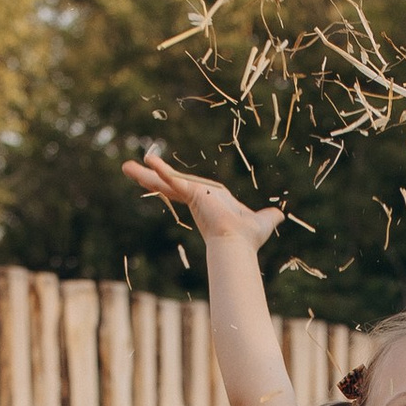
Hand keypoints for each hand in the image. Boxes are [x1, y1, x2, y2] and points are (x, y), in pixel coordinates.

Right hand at [124, 147, 283, 248]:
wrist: (240, 243)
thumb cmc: (248, 237)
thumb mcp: (263, 221)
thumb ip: (269, 217)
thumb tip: (280, 216)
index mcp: (208, 200)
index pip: (186, 188)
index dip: (172, 181)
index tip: (157, 173)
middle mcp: (197, 197)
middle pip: (168, 184)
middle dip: (149, 178)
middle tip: (129, 169)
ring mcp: (192, 196)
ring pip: (165, 182)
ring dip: (146, 175)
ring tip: (125, 166)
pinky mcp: (192, 194)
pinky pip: (174, 180)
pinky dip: (161, 171)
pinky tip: (147, 162)